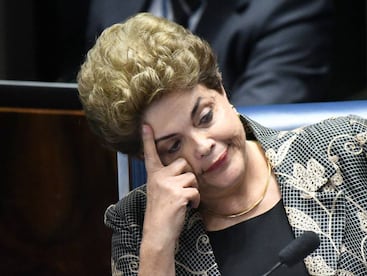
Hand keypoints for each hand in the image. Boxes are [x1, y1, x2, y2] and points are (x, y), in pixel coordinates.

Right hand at [141, 124, 199, 244]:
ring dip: (193, 189)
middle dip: (188, 175)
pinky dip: (196, 201)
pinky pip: (196, 191)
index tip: (145, 125)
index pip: (150, 154)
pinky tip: (188, 208)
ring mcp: (168, 185)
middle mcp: (159, 177)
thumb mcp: (159, 192)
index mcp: (153, 176)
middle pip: (183, 163)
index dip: (147, 139)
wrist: (158, 234)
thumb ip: (166, 179)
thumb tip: (183, 170)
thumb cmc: (161, 214)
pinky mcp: (178, 194)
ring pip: (192, 177)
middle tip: (183, 190)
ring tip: (184, 201)